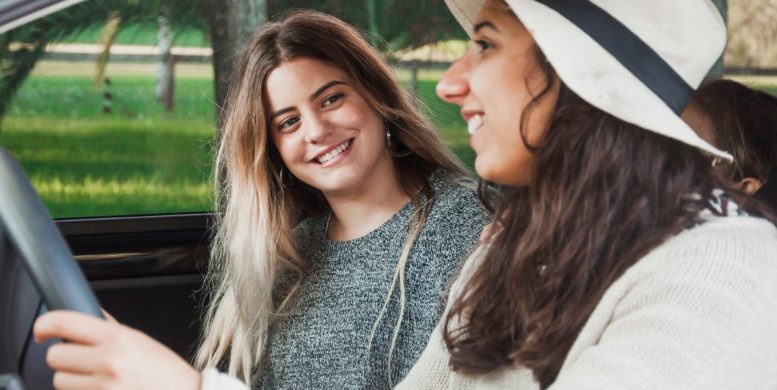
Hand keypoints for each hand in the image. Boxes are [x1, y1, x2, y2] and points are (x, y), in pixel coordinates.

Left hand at [34, 310, 200, 389]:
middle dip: (66, 359)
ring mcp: (102, 388)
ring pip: (59, 382)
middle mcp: (108, 362)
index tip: (42, 330)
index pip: (65, 321)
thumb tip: (87, 316)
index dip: (44, 324)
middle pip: (55, 356)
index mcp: (118, 339)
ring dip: (73, 381)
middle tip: (83, 361)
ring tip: (98, 380)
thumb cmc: (166, 372)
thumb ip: (111, 328)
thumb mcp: (141, 341)